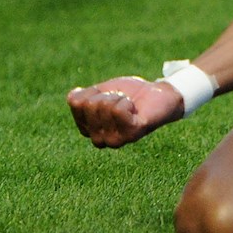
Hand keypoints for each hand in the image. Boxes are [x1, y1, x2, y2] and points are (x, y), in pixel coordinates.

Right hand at [66, 75, 184, 147]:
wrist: (159, 94)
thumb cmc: (130, 93)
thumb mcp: (102, 92)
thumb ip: (83, 98)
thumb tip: (73, 98)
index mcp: (88, 128)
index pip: (76, 103)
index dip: (94, 92)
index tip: (109, 96)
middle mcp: (99, 139)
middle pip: (89, 104)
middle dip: (107, 95)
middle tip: (122, 100)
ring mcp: (114, 140)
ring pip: (103, 106)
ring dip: (118, 98)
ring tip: (129, 105)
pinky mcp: (131, 135)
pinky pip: (118, 111)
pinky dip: (127, 103)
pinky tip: (134, 109)